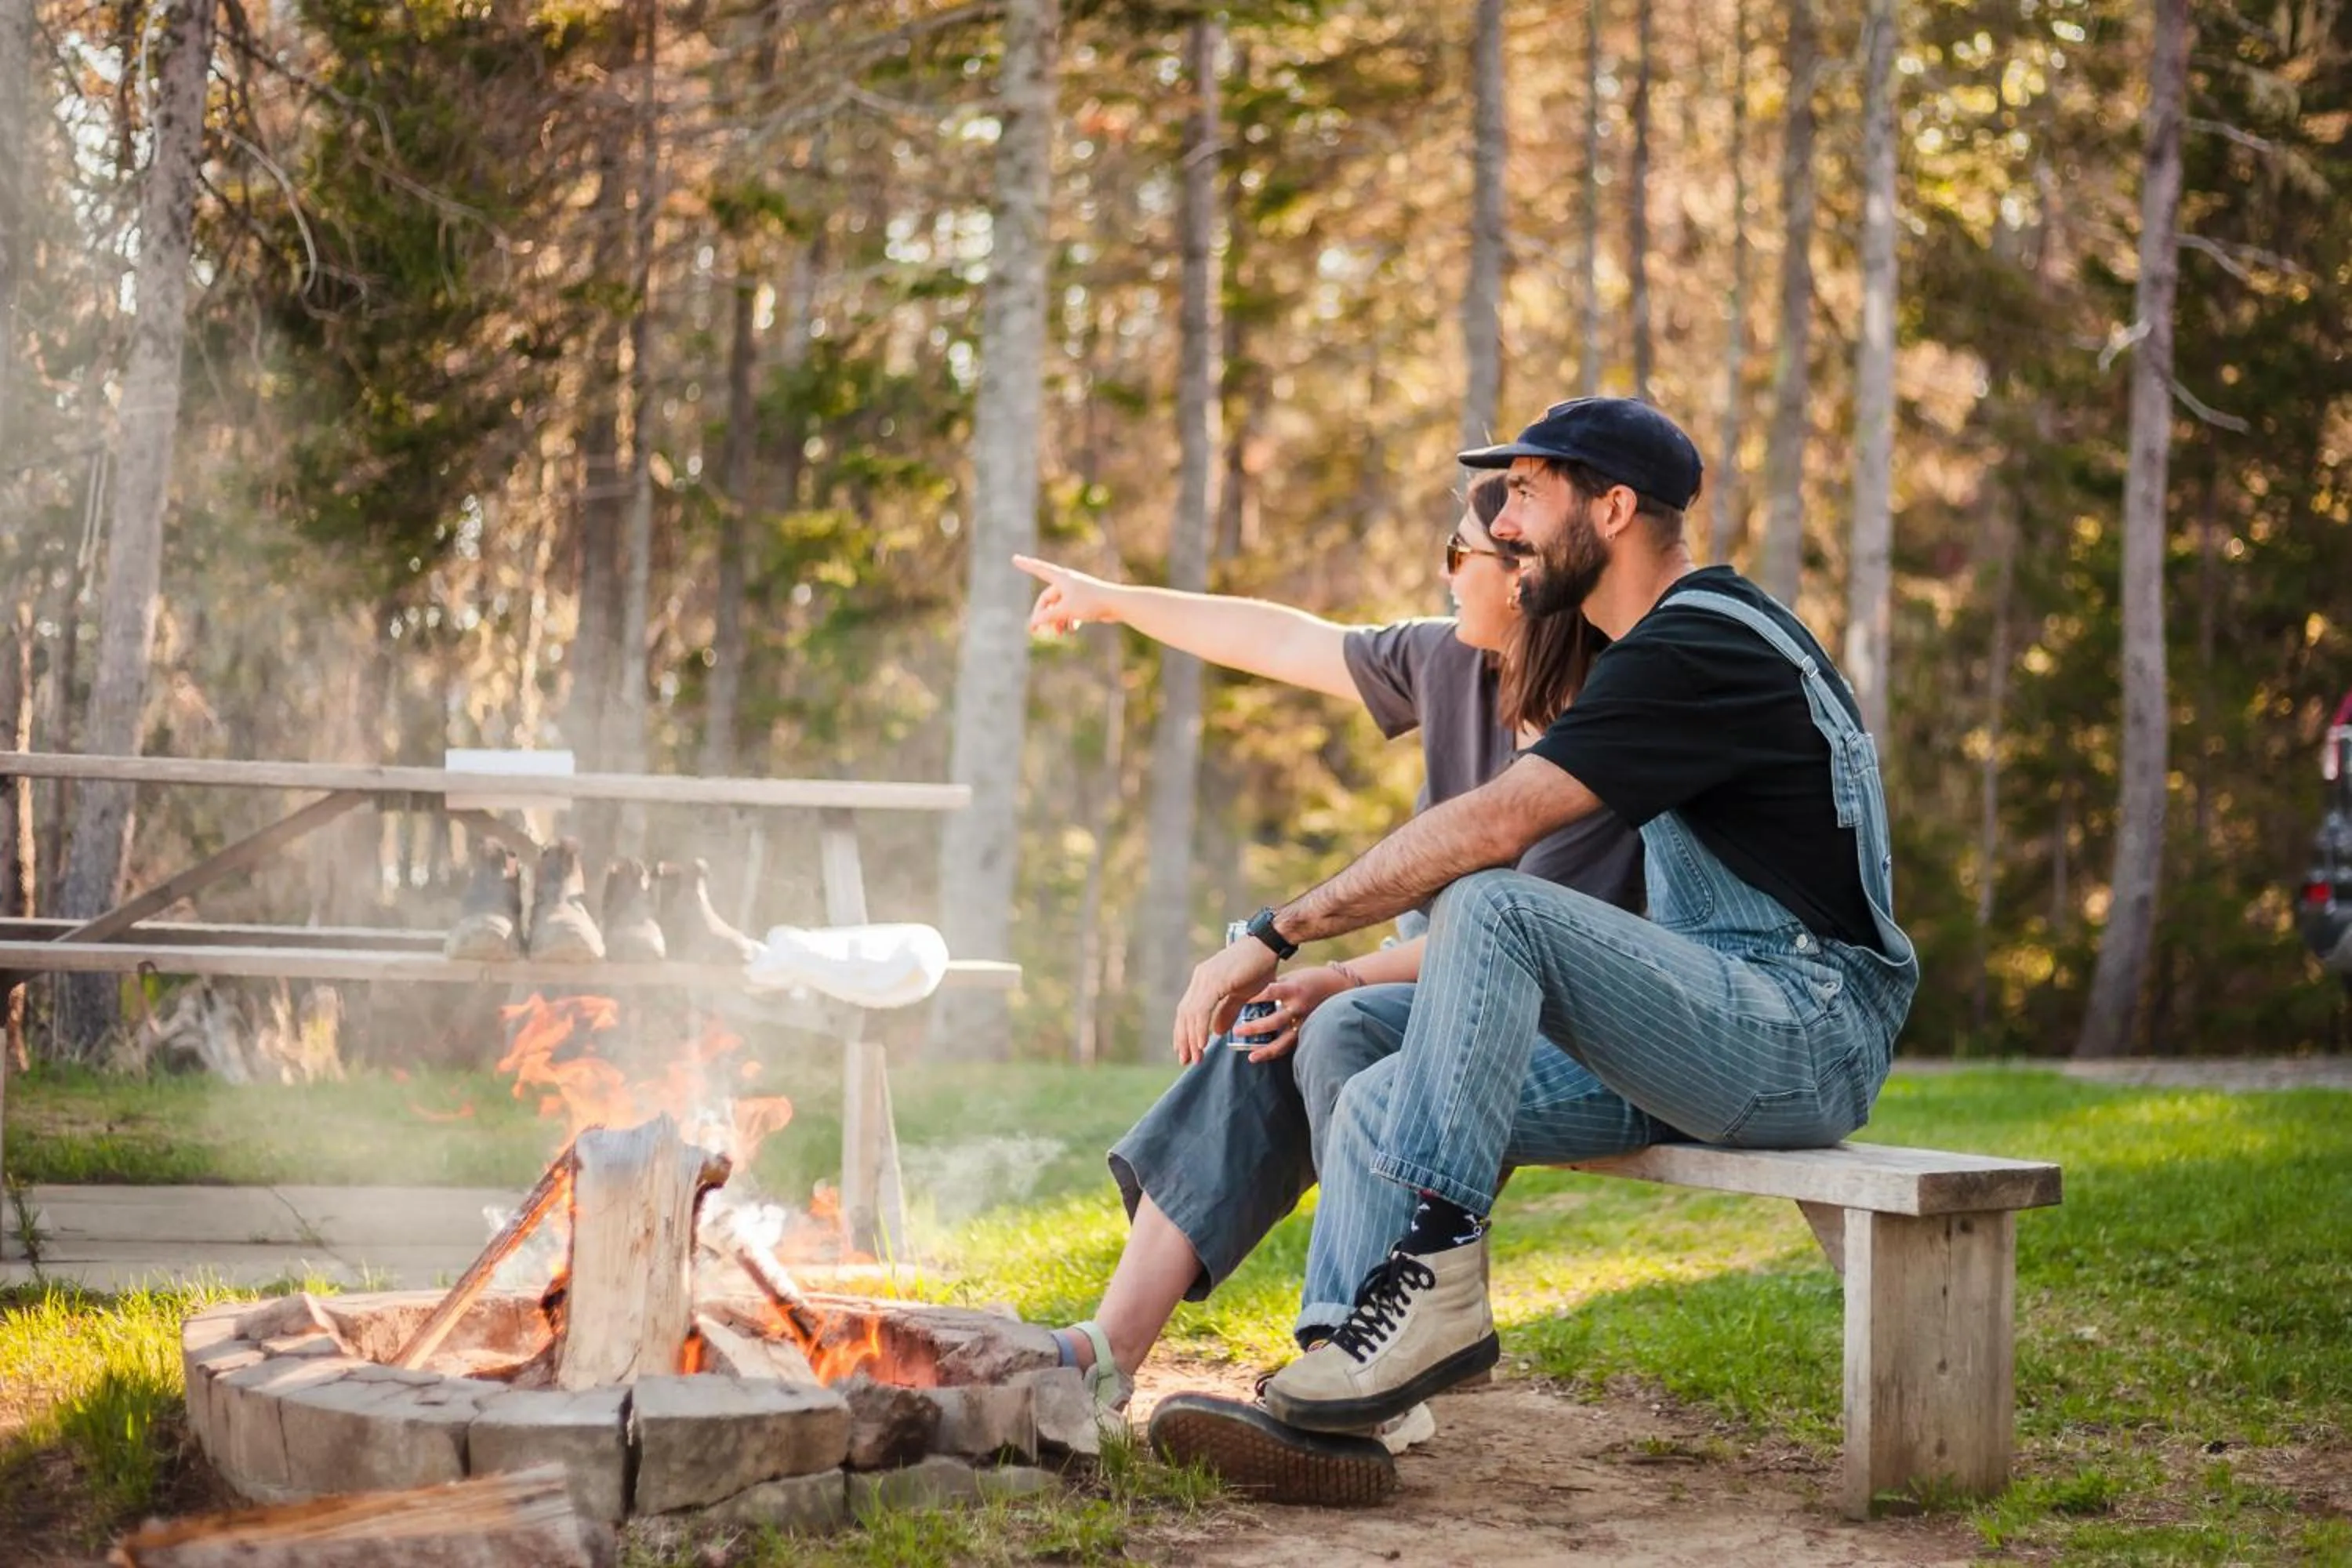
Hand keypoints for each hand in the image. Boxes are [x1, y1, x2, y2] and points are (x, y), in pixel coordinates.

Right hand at [1013, 555, 1122, 636]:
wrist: (1117, 604)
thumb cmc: (1091, 602)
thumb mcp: (1065, 610)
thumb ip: (1047, 616)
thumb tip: (1034, 623)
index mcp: (1061, 578)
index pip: (1039, 569)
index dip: (1026, 565)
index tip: (1014, 558)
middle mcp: (1068, 582)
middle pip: (1047, 599)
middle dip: (1042, 615)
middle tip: (1035, 631)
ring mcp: (1076, 592)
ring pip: (1059, 607)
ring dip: (1056, 621)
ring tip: (1059, 633)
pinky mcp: (1085, 601)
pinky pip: (1070, 611)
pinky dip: (1068, 620)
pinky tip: (1072, 629)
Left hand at [1172, 936, 1279, 1064]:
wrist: (1269, 945)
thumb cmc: (1259, 966)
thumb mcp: (1243, 994)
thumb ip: (1228, 1011)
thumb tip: (1217, 1032)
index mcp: (1204, 980)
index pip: (1187, 1010)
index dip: (1185, 1031)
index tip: (1186, 1051)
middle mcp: (1200, 978)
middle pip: (1184, 1014)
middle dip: (1183, 1039)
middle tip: (1185, 1060)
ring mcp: (1206, 978)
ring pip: (1191, 1014)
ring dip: (1192, 1038)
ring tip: (1195, 1057)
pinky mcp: (1215, 980)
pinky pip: (1202, 1009)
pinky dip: (1200, 1028)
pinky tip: (1202, 1044)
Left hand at [1227, 964, 1360, 1062]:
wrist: (1338, 986)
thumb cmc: (1310, 978)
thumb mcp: (1291, 977)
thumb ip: (1273, 986)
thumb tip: (1247, 991)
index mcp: (1293, 989)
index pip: (1270, 993)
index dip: (1253, 997)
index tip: (1236, 1001)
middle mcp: (1298, 1007)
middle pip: (1274, 1021)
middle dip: (1254, 1028)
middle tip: (1236, 1031)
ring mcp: (1304, 1022)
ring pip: (1284, 1041)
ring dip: (1266, 1051)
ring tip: (1251, 1057)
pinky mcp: (1307, 1031)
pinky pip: (1291, 1045)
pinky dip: (1277, 1052)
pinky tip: (1264, 1057)